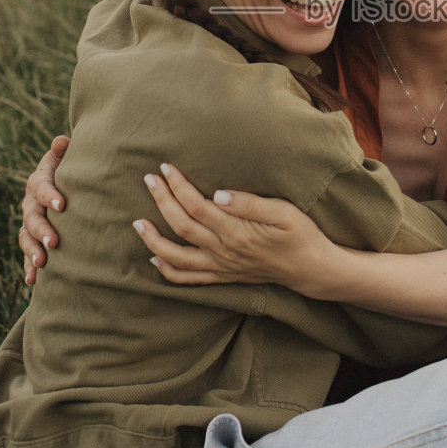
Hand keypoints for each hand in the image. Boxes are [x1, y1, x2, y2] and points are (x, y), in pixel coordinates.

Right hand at [19, 135, 69, 285]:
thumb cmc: (69, 166)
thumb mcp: (66, 156)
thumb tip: (61, 141)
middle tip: (53, 242)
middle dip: (41, 230)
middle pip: (32, 217)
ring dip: (32, 250)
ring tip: (42, 263)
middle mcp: (30, 203)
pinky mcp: (33, 238)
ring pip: (26, 237)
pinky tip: (32, 280)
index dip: (49, 195)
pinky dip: (29, 267)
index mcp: (39, 181)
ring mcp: (29, 222)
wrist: (63, 181)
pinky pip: (27, 253)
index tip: (62, 204)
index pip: (41, 187)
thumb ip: (63, 150)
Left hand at [135, 163, 334, 295]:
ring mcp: (221, 267)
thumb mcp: (284, 213)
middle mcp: (224, 252)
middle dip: (161, 202)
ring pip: (177, 257)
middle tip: (148, 180)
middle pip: (181, 227)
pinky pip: (189, 279)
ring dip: (154, 241)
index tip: (166, 168)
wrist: (310, 268)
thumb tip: (219, 194)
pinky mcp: (223, 277)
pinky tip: (155, 259)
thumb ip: (250, 204)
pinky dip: (168, 271)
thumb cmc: (300, 234)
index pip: (197, 206)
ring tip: (137, 223)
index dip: (178, 187)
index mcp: (237, 232)